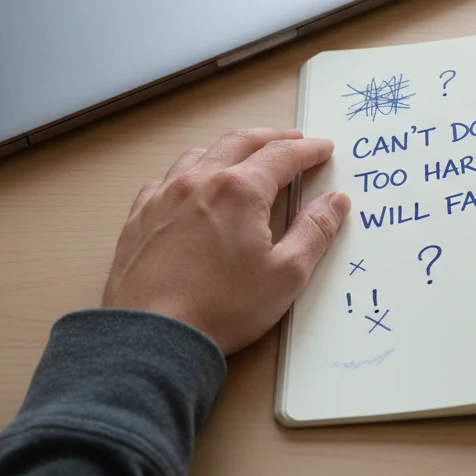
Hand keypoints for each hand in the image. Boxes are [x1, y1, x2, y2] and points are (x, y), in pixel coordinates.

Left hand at [103, 128, 349, 354]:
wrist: (152, 337)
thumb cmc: (222, 308)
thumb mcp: (287, 274)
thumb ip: (315, 231)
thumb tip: (335, 201)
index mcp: (240, 190)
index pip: (283, 155)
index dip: (308, 150)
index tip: (324, 149)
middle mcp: (200, 182)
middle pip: (241, 142)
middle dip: (272, 138)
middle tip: (293, 141)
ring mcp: (164, 197)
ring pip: (200, 155)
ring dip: (230, 150)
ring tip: (245, 159)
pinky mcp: (139, 218)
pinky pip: (166, 180)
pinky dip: (190, 175)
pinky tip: (193, 190)